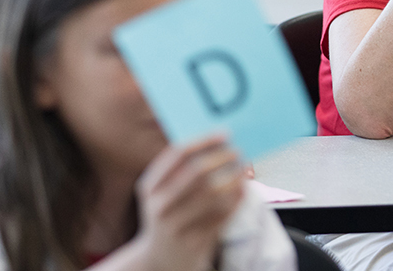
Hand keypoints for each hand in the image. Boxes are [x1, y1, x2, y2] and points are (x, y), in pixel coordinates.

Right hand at [131, 135, 244, 270]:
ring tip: (243, 170)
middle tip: (238, 151)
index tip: (225, 134)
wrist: (160, 261)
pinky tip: (242, 191)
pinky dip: (235, 201)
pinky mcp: (192, 243)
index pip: (178, 155)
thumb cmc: (168, 215)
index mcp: (149, 187)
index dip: (204, 141)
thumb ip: (181, 169)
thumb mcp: (162, 193)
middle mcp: (158, 206)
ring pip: (212, 195)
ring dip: (233, 179)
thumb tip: (217, 139)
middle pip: (196, 172)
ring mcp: (174, 227)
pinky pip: (221, 217)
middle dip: (221, 158)